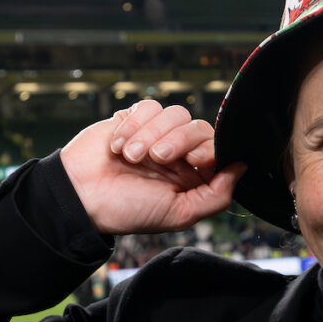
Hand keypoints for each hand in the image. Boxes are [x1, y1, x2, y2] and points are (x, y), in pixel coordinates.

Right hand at [60, 100, 246, 234]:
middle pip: (198, 127)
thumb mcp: (179, 214)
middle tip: (158, 158)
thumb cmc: (128, 210)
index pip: (216, 148)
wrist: (80, 198)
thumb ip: (216, 196)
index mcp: (193, 175)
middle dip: (180, 140)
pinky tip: (118, 146)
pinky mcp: (133, 120)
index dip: (210, 148)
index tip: (195, 160)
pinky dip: (133, 126)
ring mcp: (156, 135)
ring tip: (132, 156)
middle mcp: (178, 153)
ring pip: (174, 113)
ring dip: (152, 134)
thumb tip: (242, 168)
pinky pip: (148, 107)